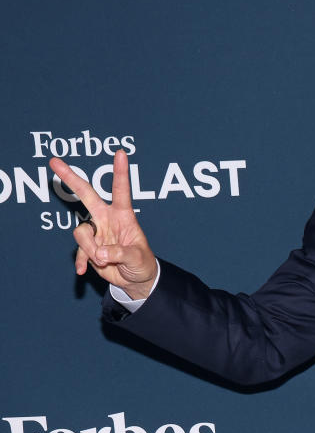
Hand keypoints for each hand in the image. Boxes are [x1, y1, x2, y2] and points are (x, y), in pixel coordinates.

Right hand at [49, 149, 157, 299]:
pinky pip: (78, 251)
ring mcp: (95, 232)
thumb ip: (121, 253)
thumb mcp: (137, 257)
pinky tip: (84, 270)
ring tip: (105, 262)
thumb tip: (100, 253)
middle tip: (54, 162)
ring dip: (90, 249)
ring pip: (81, 232)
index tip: (120, 153)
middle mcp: (106, 219)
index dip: (120, 172)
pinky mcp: (88, 247)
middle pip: (86, 194)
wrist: (135, 279)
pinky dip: (81, 261)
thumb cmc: (141, 262)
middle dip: (71, 178)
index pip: (121, 190)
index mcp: (123, 216)